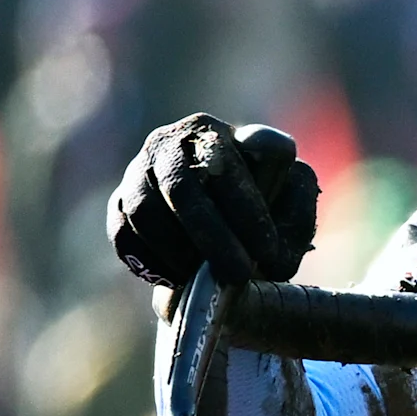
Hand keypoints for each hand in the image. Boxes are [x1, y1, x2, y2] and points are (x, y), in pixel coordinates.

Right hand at [109, 117, 318, 289]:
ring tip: (209, 280)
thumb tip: (274, 228)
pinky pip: (123, 232)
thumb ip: (296, 209)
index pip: (224, 162)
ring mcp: (139, 169)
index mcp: (219, 135)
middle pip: (180, 186)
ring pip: (145, 210)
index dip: (246, 209)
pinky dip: (150, 261)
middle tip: (237, 275)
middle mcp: (172, 141)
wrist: (227, 234)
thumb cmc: (265, 218)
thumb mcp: (292, 209)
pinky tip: (179, 279)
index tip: (267, 251)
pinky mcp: (120, 202)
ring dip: (178, 252)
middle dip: (212, 236)